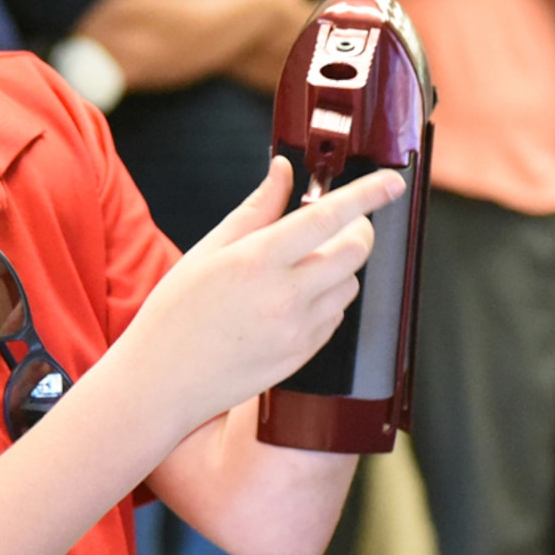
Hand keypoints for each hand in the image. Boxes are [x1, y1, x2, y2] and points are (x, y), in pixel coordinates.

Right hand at [123, 157, 404, 429]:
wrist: (163, 381)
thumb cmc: (176, 313)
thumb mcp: (209, 250)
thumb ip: (256, 209)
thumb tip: (282, 172)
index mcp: (257, 261)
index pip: (328, 218)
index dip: (367, 195)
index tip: (391, 183)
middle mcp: (285, 296)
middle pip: (354, 251)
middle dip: (357, 230)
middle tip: (339, 224)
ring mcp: (297, 331)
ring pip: (349, 285)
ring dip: (339, 268)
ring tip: (300, 268)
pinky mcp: (302, 356)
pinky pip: (335, 318)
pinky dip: (327, 301)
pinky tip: (292, 301)